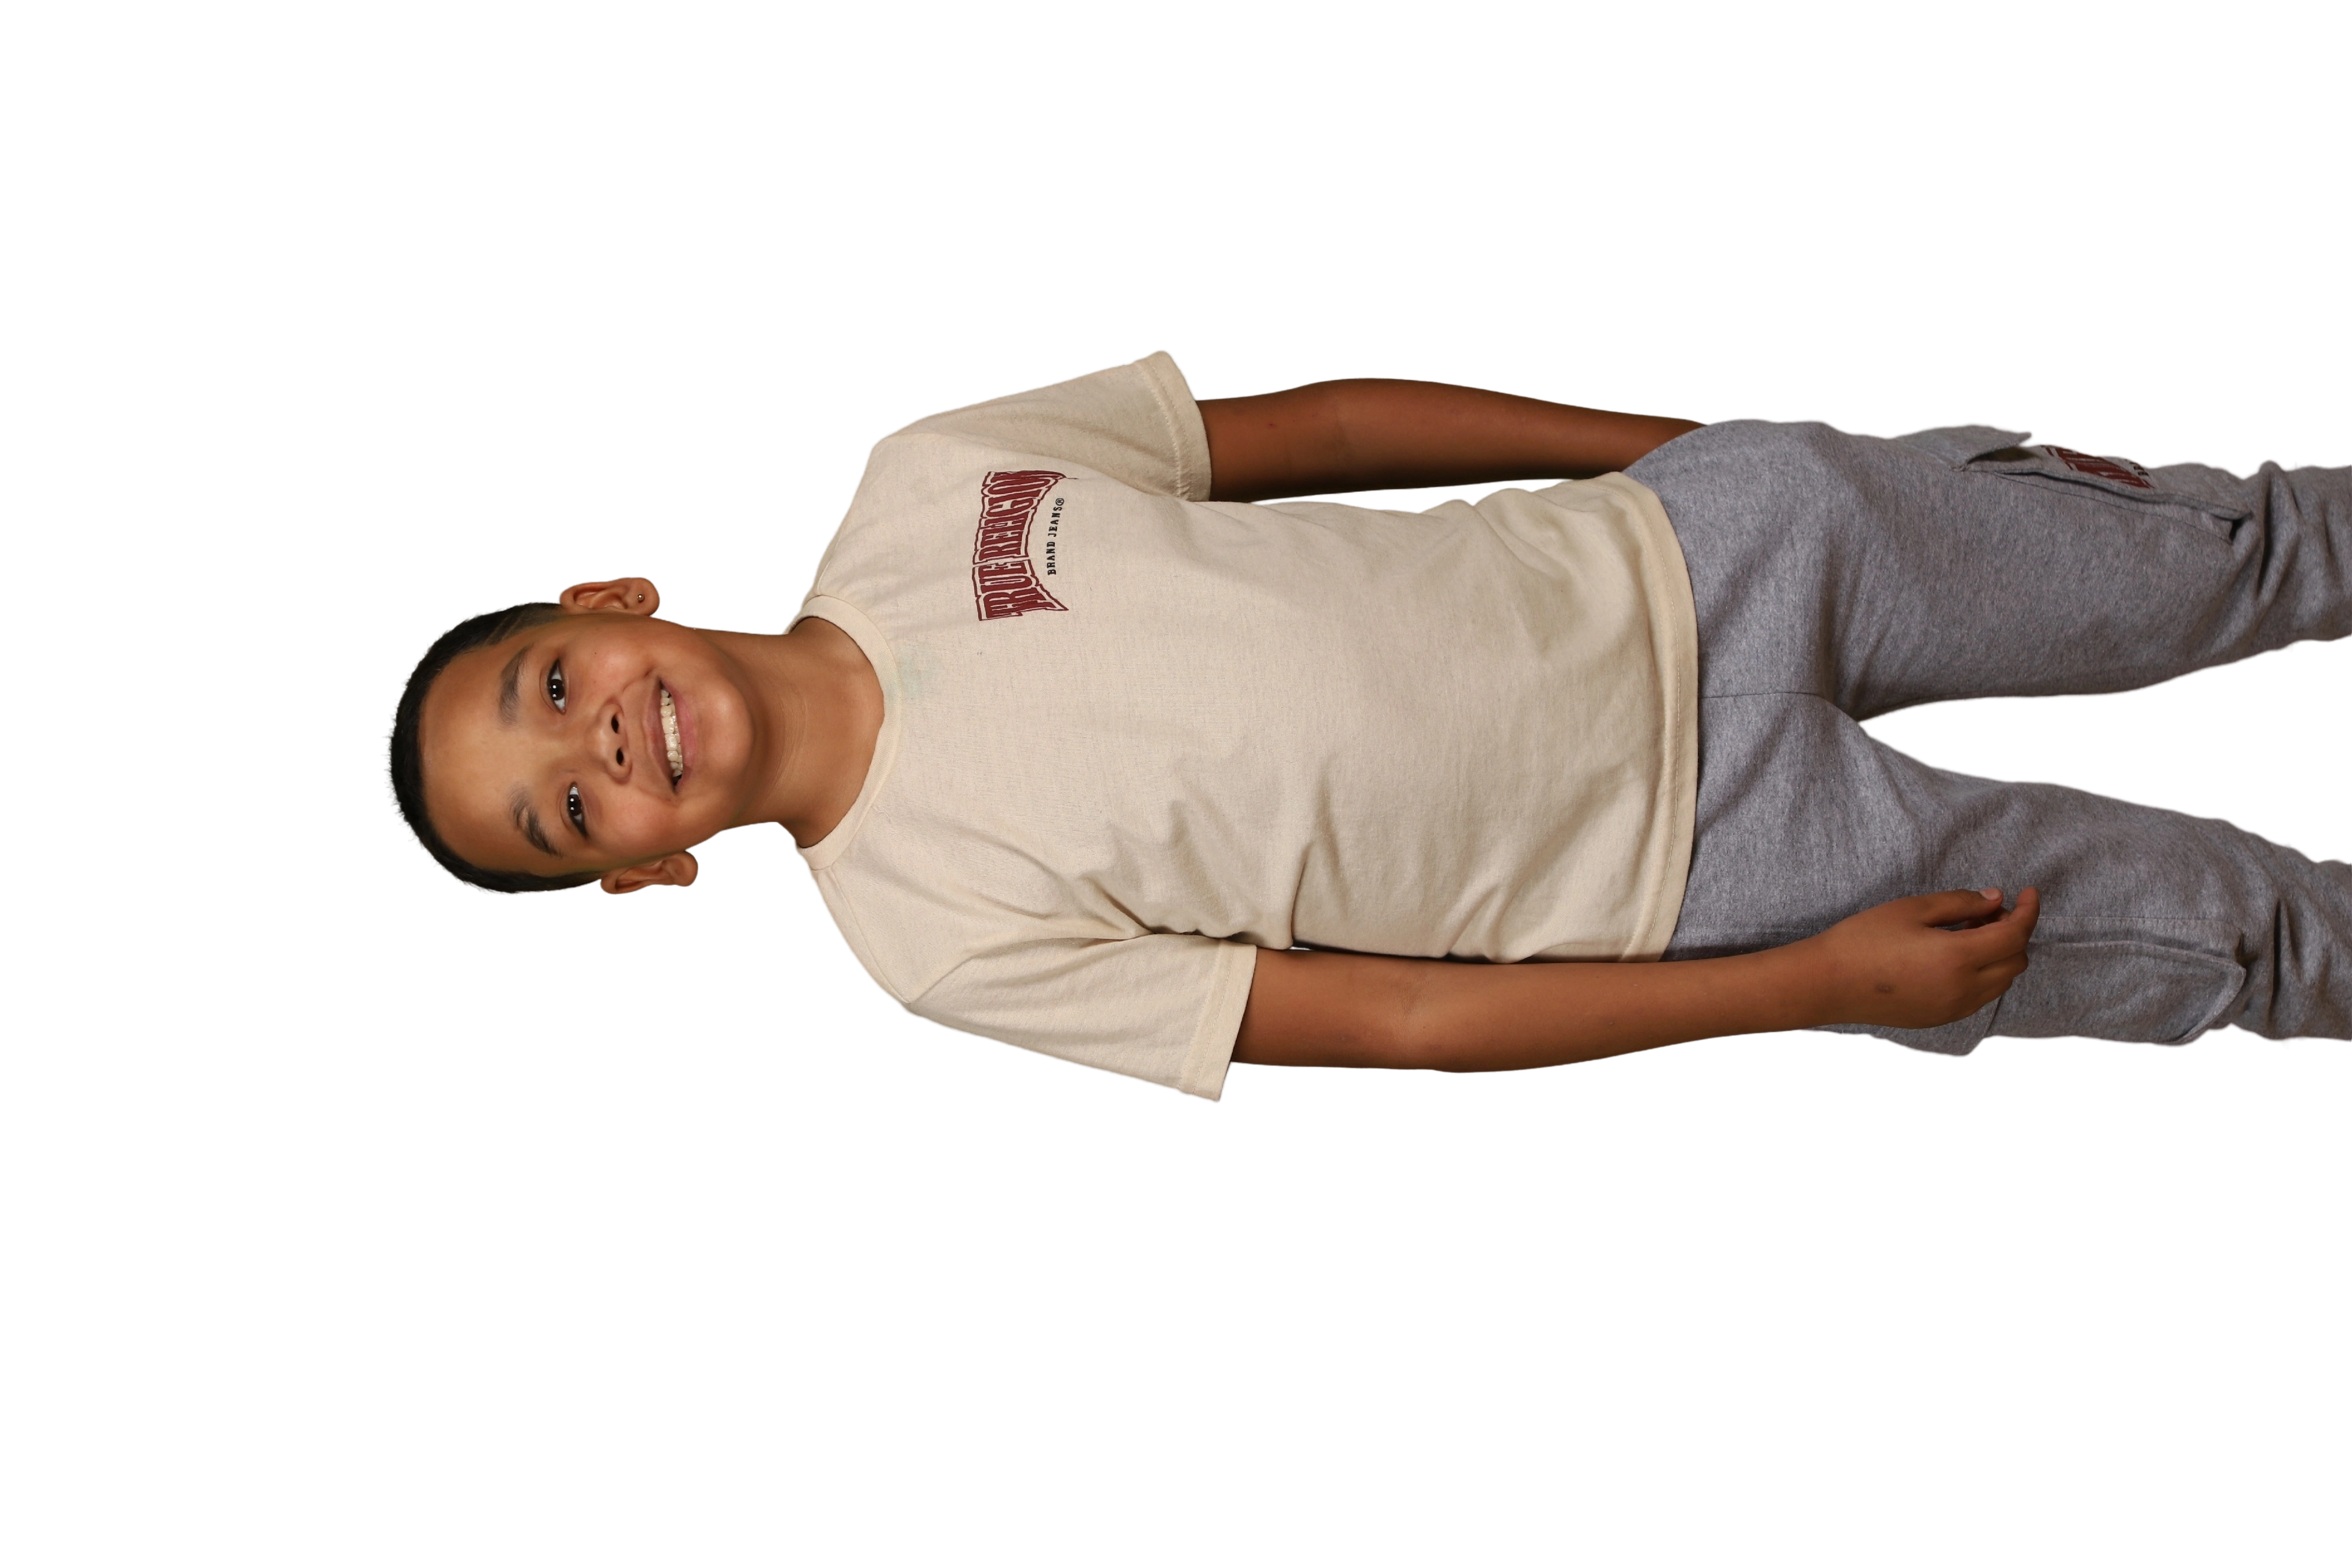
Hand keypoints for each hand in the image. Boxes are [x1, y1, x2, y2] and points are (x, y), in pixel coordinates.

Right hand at [1798, 887, 2040, 1029]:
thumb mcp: (1911, 908)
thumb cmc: (1863, 939)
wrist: (1827, 983)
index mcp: (1957, 958)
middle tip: (1988, 911)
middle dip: (2013, 933)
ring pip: (2002, 982)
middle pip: (2016, 962)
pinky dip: (1984, 974)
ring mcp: (1954, 1009)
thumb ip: (1961, 903)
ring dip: (2000, 955)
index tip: (2029, 892)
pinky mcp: (1941, 1018)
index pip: (2015, 935)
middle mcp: (1964, 990)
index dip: (2029, 911)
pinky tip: (1956, 956)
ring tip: (1970, 932)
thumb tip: (1995, 900)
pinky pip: (1981, 996)